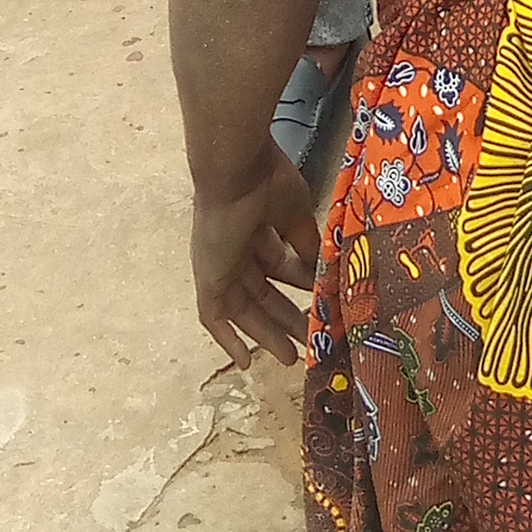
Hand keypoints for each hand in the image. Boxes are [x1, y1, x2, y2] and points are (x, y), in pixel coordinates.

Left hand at [191, 140, 320, 367]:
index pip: (279, 266)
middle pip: (263, 292)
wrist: (237, 169)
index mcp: (259, 229)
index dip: (300, 284)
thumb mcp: (297, 216)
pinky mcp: (209, 279)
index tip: (322, 302)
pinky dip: (227, 338)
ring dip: (266, 333)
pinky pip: (213, 316)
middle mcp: (238, 250)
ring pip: (244, 309)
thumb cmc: (269, 181)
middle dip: (286, 316)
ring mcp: (221, 266)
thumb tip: (321, 271)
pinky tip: (244, 362)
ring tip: (292, 357)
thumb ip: (306, 244)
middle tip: (310, 339)